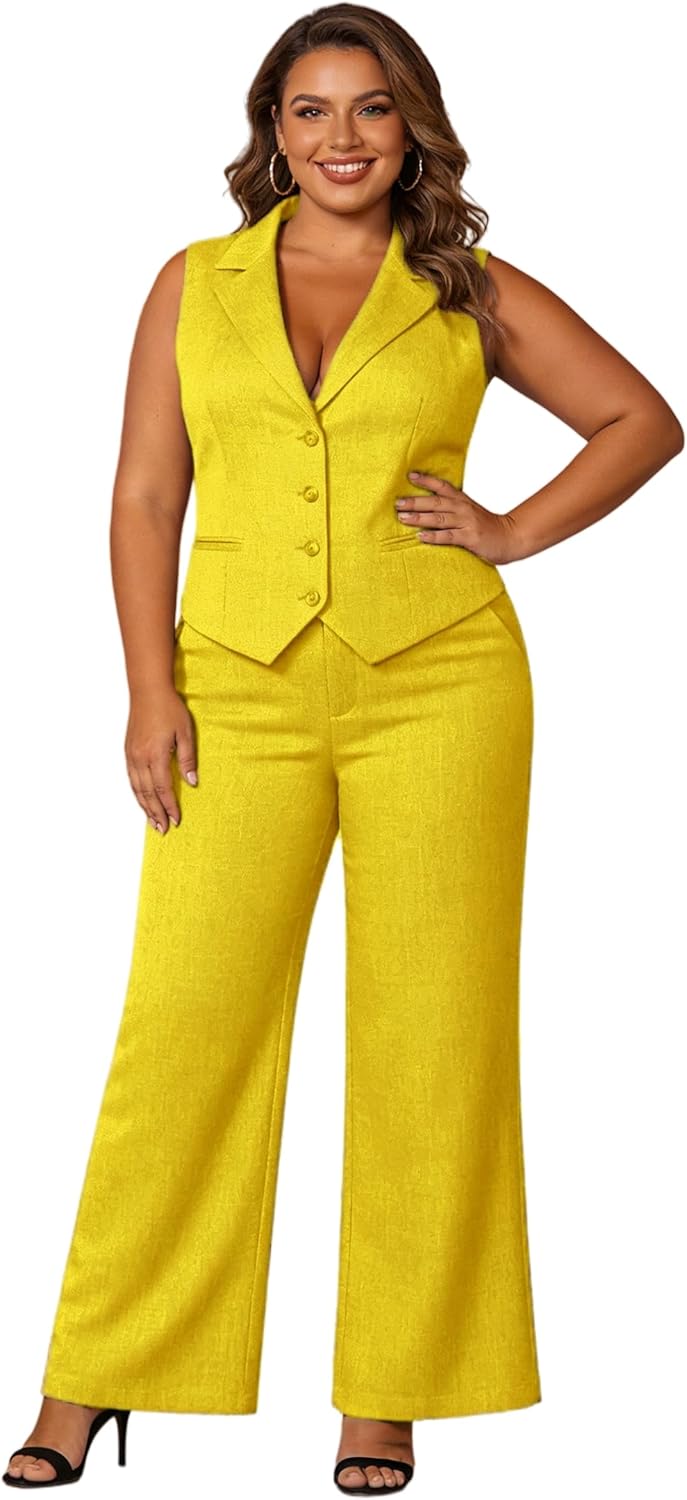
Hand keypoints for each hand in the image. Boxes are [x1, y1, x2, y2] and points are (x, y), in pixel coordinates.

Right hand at [125, 686, 197, 833]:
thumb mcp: (185, 733)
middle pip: (147, 794)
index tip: (176, 820)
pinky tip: (141, 800)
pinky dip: (136, 793)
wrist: (147, 691)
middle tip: (163, 829)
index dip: (170, 806)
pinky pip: (131, 779)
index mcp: (156, 755)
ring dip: (144, 807)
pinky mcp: (128, 751)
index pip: (163, 788)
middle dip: (156, 813)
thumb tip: (192, 783)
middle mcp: (140, 758)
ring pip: (136, 789)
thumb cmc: (169, 708)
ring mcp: (131, 755)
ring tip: (152, 822)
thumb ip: (187, 760)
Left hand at [395, 470, 521, 564]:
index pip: (442, 486)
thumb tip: (426, 507)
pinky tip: (420, 536)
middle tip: (398, 503)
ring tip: (403, 517)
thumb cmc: (486, 526)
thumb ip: (451, 507)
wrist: (510, 537)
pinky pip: (448, 536)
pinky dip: (433, 536)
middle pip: (435, 502)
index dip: (426, 480)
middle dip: (415, 501)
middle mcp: (463, 508)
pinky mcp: (469, 537)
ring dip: (419, 517)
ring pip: (438, 518)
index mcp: (461, 500)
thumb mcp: (469, 511)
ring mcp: (466, 522)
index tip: (410, 476)